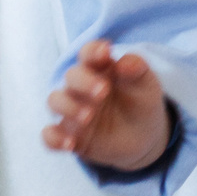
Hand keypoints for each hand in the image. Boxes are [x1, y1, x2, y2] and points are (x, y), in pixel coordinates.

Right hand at [43, 39, 170, 171]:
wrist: (143, 138)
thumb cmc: (141, 103)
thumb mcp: (146, 85)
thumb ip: (137, 69)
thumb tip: (124, 63)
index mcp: (99, 68)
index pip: (88, 53)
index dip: (93, 51)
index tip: (105, 53)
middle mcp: (81, 86)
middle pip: (71, 76)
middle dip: (84, 82)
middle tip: (103, 91)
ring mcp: (73, 110)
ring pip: (55, 101)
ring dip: (68, 106)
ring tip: (89, 117)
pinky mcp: (70, 135)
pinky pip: (50, 135)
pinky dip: (55, 139)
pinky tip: (70, 144)